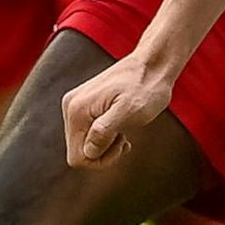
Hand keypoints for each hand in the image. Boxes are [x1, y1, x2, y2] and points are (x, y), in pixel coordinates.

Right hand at [61, 52, 175, 168]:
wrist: (153, 65)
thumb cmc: (146, 88)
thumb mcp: (128, 111)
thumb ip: (104, 131)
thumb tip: (87, 151)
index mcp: (77, 111)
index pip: (77, 157)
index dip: (101, 159)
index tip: (122, 144)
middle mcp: (71, 107)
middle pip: (79, 152)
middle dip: (103, 152)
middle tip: (124, 139)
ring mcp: (77, 105)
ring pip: (85, 144)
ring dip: (105, 144)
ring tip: (123, 131)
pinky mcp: (86, 105)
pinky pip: (89, 133)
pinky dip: (105, 136)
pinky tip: (120, 128)